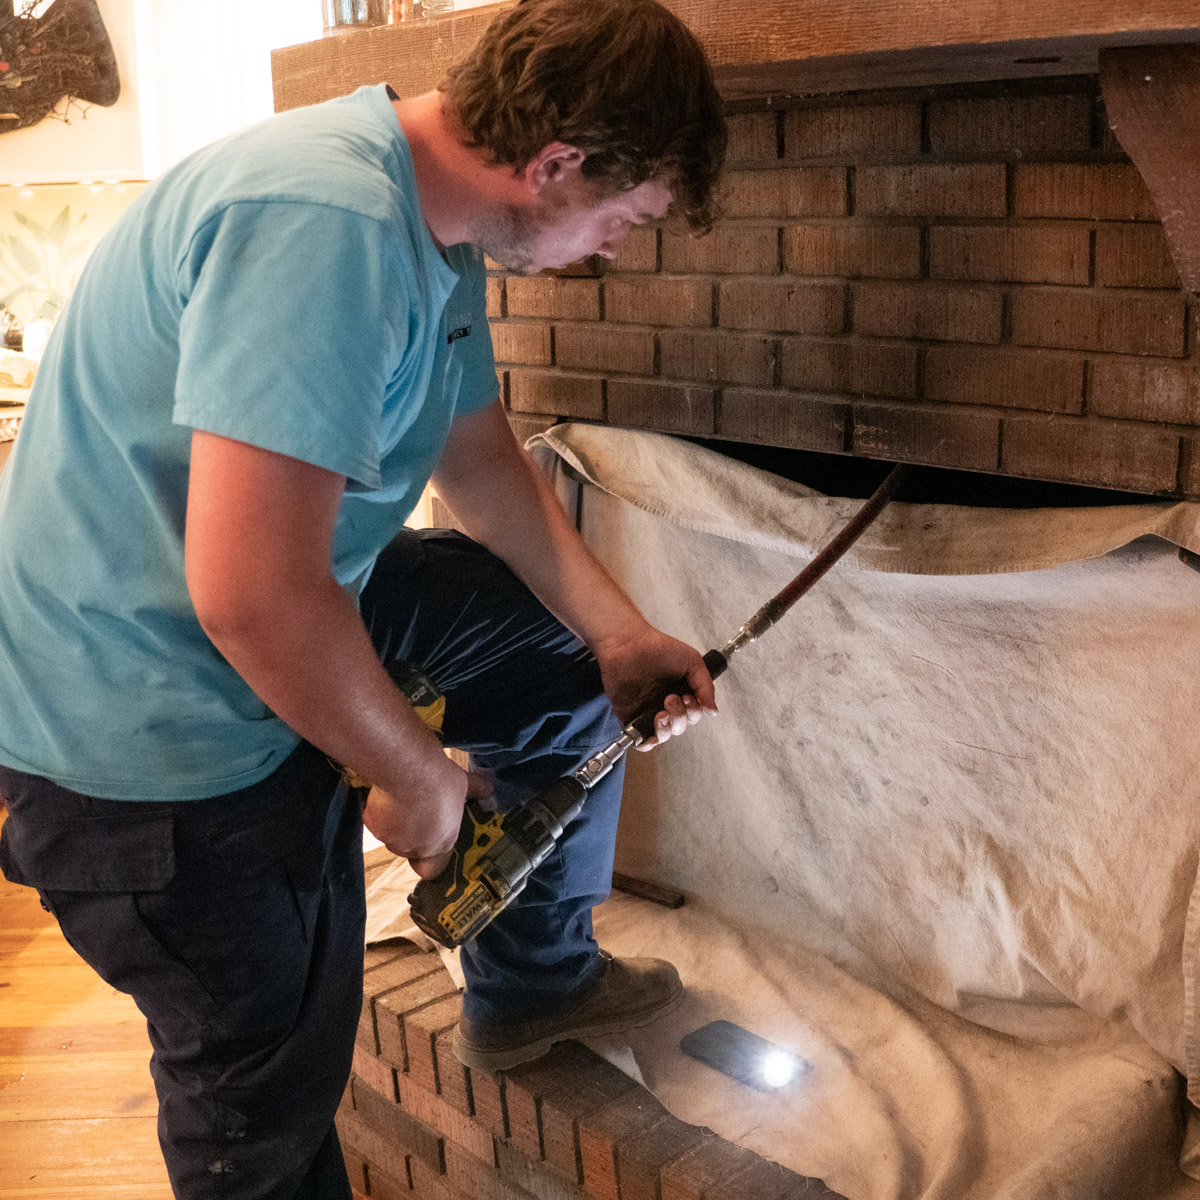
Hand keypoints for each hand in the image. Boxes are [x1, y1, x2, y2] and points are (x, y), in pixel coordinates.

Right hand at [362, 765, 493, 879]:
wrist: (408, 769)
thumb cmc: (440, 779)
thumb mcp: (465, 784)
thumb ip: (476, 791)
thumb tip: (488, 788)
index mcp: (441, 843)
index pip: (433, 870)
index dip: (433, 861)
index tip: (435, 843)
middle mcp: (414, 847)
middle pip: (411, 849)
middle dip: (414, 833)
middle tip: (420, 810)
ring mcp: (391, 839)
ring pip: (392, 835)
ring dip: (397, 822)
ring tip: (404, 797)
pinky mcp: (372, 824)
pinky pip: (376, 820)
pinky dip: (380, 809)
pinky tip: (388, 792)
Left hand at [592, 623, 717, 749]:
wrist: (629, 643)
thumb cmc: (657, 647)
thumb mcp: (691, 661)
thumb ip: (705, 686)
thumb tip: (713, 710)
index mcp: (680, 693)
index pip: (693, 715)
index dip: (694, 711)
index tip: (688, 697)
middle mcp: (664, 704)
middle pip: (680, 727)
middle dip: (680, 717)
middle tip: (671, 698)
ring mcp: (647, 712)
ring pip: (663, 735)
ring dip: (666, 729)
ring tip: (661, 713)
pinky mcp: (630, 716)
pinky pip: (640, 739)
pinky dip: (646, 742)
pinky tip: (651, 727)